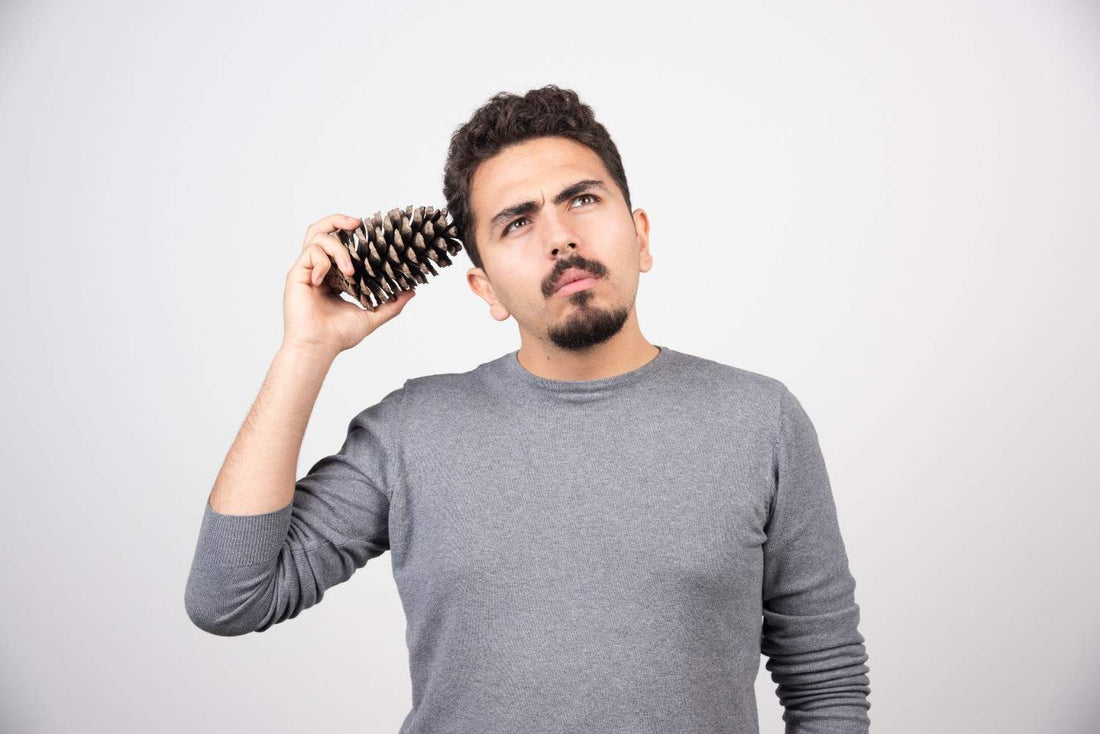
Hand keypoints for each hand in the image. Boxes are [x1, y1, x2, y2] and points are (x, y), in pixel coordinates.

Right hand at [282, 213, 415, 355]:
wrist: (318, 347)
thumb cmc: (338, 336)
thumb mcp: (371, 317)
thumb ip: (391, 305)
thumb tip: (411, 292)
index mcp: (333, 276)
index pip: (339, 244)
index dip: (351, 234)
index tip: (370, 233)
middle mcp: (318, 269)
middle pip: (322, 230)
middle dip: (338, 220)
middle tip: (357, 223)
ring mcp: (306, 270)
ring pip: (317, 237)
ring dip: (337, 248)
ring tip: (350, 269)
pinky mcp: (297, 274)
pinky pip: (310, 254)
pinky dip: (323, 262)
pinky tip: (326, 281)